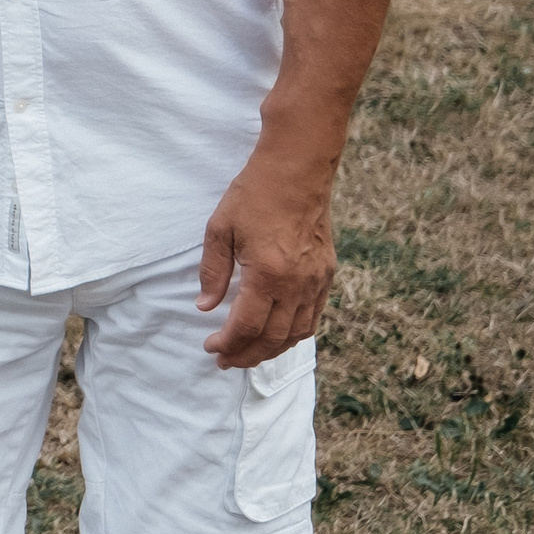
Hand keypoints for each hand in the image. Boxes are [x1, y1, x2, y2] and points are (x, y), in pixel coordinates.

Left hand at [197, 155, 335, 368]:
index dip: (228, 343)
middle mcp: (297, 284)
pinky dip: (294, 333)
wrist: (297, 171)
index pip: (247, 326)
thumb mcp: (220, 229)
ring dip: (272, 350)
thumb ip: (213, 271)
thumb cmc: (253, 195)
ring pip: (297, 333)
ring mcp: (317, 281)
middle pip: (274, 338)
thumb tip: (205, 307)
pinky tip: (277, 335)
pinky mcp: (328, 274)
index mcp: (268, 274)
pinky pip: (313, 316)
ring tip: (248, 354)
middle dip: (247, 355)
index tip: (211, 348)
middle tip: (225, 361)